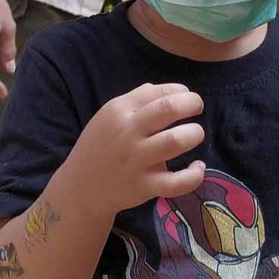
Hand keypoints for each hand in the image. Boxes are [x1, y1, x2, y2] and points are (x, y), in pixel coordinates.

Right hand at [68, 83, 206, 214]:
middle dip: (191, 103)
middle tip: (197, 108)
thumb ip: (136, 101)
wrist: (80, 188)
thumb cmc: (100, 147)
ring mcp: (136, 160)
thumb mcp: (108, 117)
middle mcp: (127, 132)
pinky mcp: (144, 186)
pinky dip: (194, 175)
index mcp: (118, 111)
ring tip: (195, 134)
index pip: (156, 92)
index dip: (180, 91)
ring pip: (175, 141)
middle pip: (168, 109)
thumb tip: (165, 90)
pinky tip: (198, 167)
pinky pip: (176, 182)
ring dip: (194, 134)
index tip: (187, 96)